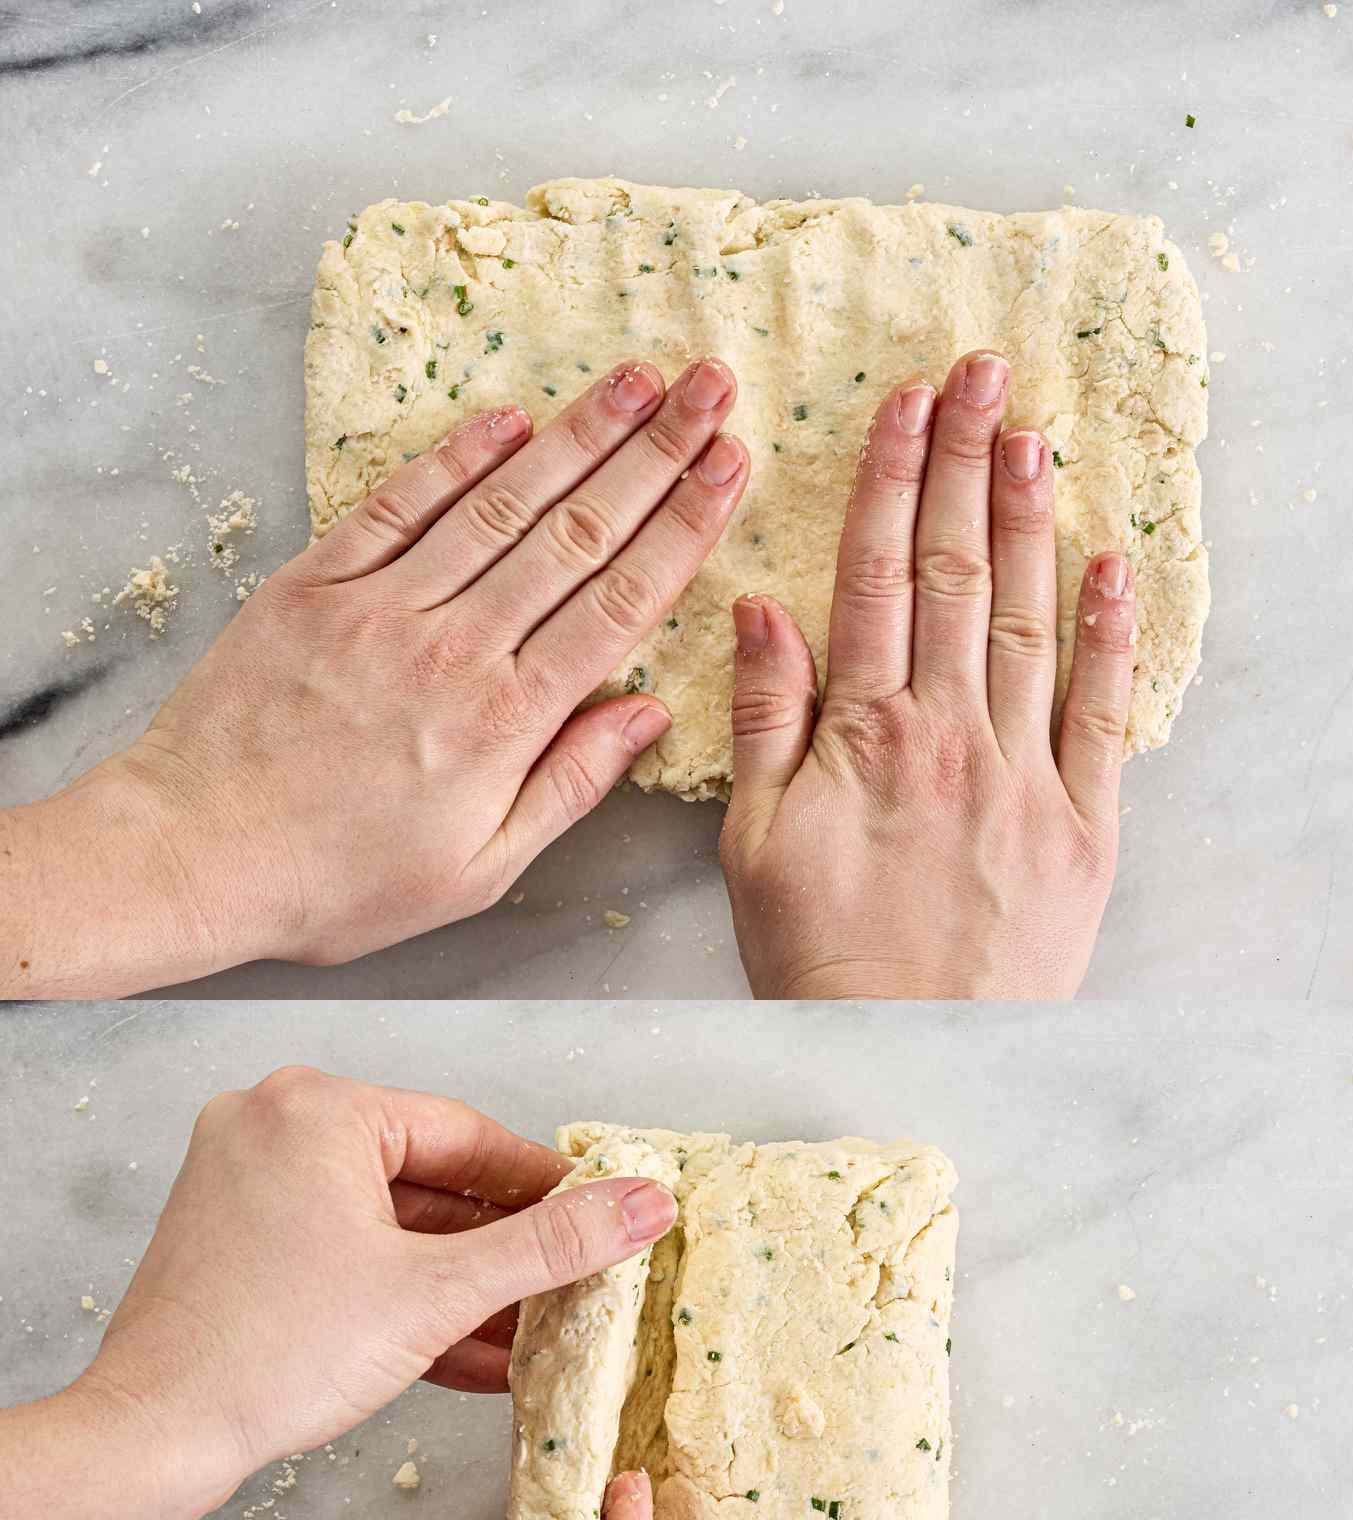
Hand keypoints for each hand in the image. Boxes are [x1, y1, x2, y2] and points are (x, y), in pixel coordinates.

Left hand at [3, 357, 746, 996]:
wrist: (195, 853)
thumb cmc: (339, 880)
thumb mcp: (477, 870)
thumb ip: (569, 785)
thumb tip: (647, 715)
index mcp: (506, 720)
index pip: (619, 604)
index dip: (683, 527)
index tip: (730, 466)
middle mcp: (454, 646)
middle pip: (575, 534)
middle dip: (655, 453)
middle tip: (712, 387)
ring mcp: (382, 605)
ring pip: (501, 504)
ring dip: (577, 434)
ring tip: (640, 378)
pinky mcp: (316, 584)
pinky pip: (400, 503)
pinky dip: (458, 457)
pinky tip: (511, 416)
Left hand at [84, 1066, 677, 1511]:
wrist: (152, 1437)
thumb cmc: (273, 1353)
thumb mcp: (438, 1293)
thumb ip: (550, 1245)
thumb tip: (645, 1203)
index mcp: (317, 1108)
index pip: (467, 1134)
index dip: (546, 1185)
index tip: (604, 1217)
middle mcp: (274, 1126)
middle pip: (428, 1178)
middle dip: (502, 1247)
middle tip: (575, 1282)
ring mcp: (248, 1184)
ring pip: (388, 1225)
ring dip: (460, 1283)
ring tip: (535, 1332)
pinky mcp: (237, 1241)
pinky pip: (346, 1254)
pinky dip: (403, 1296)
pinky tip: (471, 1353)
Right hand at [719, 350, 1135, 999]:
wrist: (911, 1055)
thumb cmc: (818, 956)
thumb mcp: (755, 842)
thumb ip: (766, 717)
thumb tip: (761, 605)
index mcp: (866, 731)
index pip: (878, 574)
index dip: (892, 477)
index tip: (906, 400)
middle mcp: (953, 733)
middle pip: (960, 572)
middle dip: (967, 462)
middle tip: (982, 372)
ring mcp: (1027, 775)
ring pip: (1031, 621)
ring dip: (1032, 520)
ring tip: (1032, 434)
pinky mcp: (1085, 826)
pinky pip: (1103, 714)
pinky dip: (1110, 637)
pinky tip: (1110, 566)